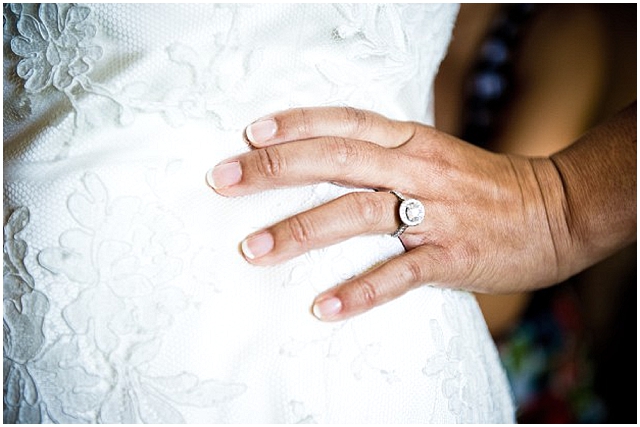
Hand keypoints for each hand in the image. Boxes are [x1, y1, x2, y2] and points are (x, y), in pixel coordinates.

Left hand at [207, 107, 563, 320]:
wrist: (553, 210)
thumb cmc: (482, 184)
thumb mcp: (433, 152)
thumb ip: (385, 151)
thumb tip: (326, 152)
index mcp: (411, 140)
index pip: (345, 121)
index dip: (296, 123)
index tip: (250, 134)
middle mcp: (416, 169)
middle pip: (335, 159)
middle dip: (274, 169)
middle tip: (223, 179)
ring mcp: (433, 212)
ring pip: (355, 214)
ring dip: (300, 231)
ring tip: (253, 249)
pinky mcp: (450, 257)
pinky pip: (397, 274)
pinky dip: (359, 291)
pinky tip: (322, 307)